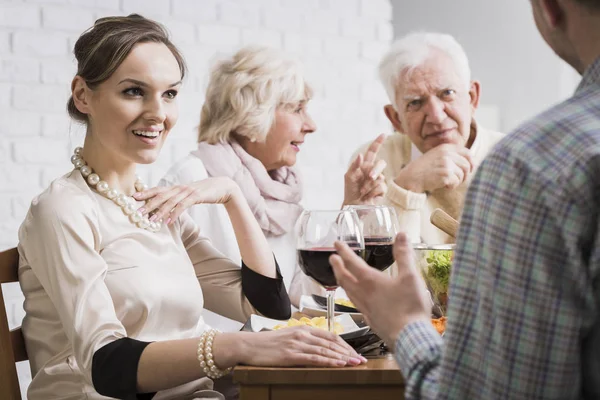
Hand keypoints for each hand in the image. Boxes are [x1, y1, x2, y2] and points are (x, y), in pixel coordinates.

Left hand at [133, 177, 240, 224]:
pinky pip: (183, 206)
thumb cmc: (205, 192)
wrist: (223, 187)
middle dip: (148, 204)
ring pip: (170, 201)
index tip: (133, 198)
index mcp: (177, 187)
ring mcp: (188, 191)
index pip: (158, 189)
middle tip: (137, 212)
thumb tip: (167, 208)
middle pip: (161, 195)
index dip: (146, 193)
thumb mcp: (189, 195)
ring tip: (151, 220)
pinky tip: (169, 221)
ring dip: (160, 211)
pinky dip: (175, 213)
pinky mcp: (196, 196)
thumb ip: (178, 199)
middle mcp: (180, 188)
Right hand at [239, 326, 366, 367]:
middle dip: (348, 352)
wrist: (248, 345)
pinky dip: (328, 361)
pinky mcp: (291, 355)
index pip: (330, 336)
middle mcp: (302, 334)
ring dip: (342, 358)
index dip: (345, 344)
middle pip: (331, 343)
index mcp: (303, 329)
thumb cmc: (267, 344)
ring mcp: (297, 344)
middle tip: (362, 360)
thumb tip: (319, 348)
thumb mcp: (288, 337)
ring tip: (355, 363)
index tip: (355, 352)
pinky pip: (314, 358)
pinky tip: (338, 364)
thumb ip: (304, 340)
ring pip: (325, 351)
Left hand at [329, 233, 430, 345]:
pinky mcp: (371, 321)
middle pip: (344, 278)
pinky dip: (352, 297)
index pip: (352, 263)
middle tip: (332, 258)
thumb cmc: (410, 307)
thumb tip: (401, 235)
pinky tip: (357, 300)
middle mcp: (363, 294)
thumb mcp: (410, 276)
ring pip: (348, 293)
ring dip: (342, 282)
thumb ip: (404, 255)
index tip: (336, 244)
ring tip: (340, 277)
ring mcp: (365, 309)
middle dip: (337, 267)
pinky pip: (356, 305)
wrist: (410, 338)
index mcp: (370, 281)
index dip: (344, 252)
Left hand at [343, 134, 387, 205]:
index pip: (373, 151)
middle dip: (376, 170)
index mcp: (365, 165)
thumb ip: (354, 166)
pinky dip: (372, 192)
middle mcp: (373, 171)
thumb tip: (360, 156)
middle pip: (381, 163)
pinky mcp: (382, 190)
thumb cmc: (350, 189)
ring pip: (380, 177)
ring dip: (369, 185)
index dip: (378, 142)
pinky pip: (381, 187)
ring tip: (362, 191)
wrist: (353, 204)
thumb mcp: (349, 176)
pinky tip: (367, 196)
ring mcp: (379, 180)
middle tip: (369, 177)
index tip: (384, 134)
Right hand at [394, 144, 473, 192]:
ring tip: (446, 182)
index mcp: (446, 148)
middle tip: (456, 180)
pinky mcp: (445, 174)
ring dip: (456, 182)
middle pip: (467, 165)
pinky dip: (451, 186)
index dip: (471, 162)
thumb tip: (470, 163)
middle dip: (464, 175)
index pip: (467, 153)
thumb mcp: (437, 156)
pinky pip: (456, 182)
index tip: (470, 170)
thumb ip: (451, 156)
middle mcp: (447, 153)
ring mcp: (446, 163)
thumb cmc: (424, 169)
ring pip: (462, 175)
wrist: (411, 177)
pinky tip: (443, 185)